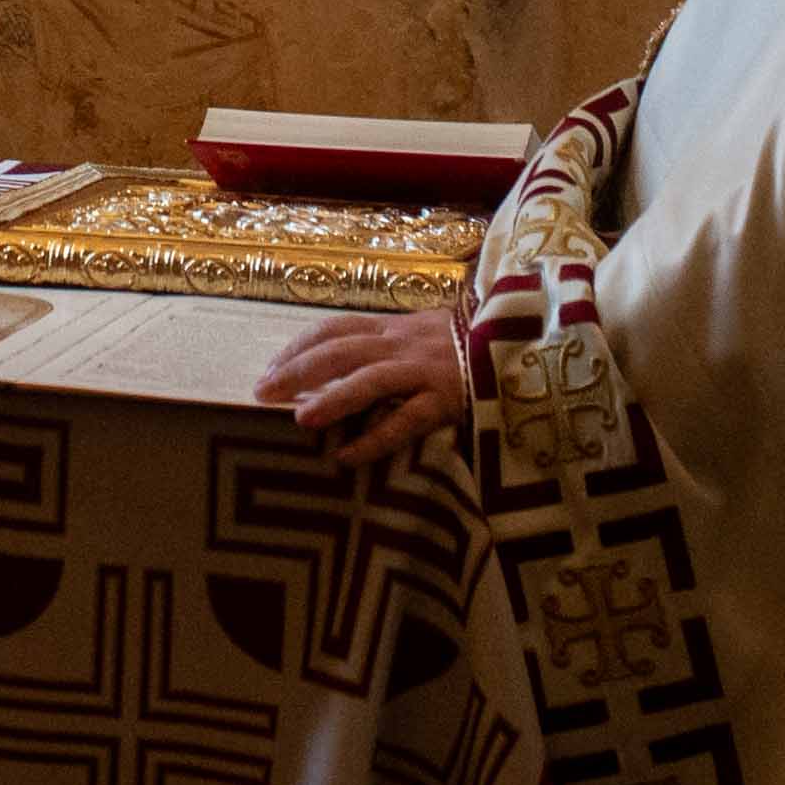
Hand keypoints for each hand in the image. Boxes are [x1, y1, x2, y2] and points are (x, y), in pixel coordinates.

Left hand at [258, 307, 469, 471]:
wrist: (521, 344)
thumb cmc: (466, 346)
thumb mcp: (422, 334)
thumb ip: (385, 346)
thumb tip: (336, 365)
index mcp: (393, 328)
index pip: (334, 329)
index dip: (298, 347)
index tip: (268, 368)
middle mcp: (403, 345)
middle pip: (340, 351)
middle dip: (297, 370)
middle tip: (262, 394)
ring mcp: (425, 371)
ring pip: (370, 381)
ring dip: (332, 399)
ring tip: (298, 421)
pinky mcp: (447, 401)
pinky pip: (407, 420)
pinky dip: (375, 438)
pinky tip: (347, 456)